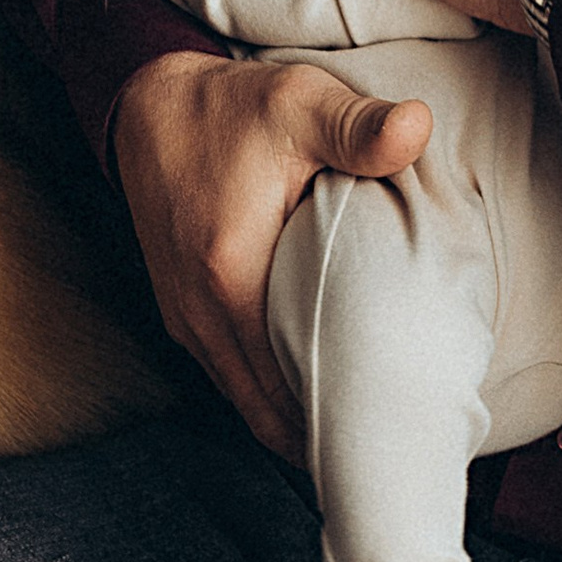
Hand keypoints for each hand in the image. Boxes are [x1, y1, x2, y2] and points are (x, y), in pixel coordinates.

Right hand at [113, 52, 430, 459]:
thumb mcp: (299, 104)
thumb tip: (417, 127)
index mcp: (229, 275)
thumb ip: (357, 126)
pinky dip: (269, 397)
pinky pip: (230, 377)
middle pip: (262, 413)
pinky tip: (315, 398)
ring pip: (244, 402)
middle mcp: (198, 312)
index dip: (335, 422)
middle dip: (320, 441)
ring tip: (359, 437)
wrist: (145, 106)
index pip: (284, 387)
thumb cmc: (229, 108)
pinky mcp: (183, 314)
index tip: (387, 442)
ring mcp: (185, 318)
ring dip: (293, 423)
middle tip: (386, 457)